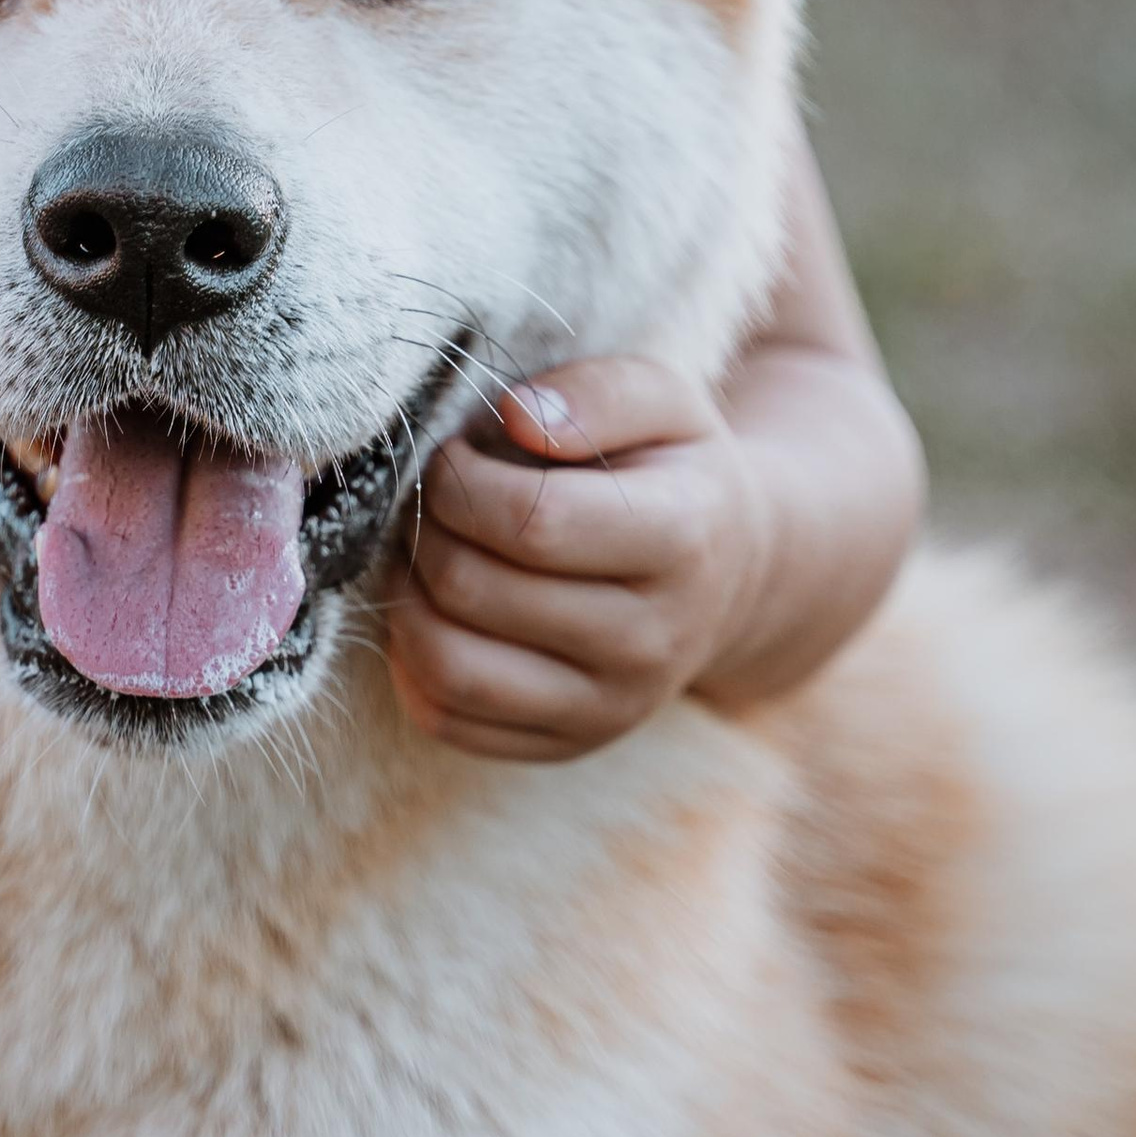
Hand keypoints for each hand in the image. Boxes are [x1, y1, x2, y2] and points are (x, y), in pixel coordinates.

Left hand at [384, 358, 771, 763]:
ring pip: (452, 667)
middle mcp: (651, 638)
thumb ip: (594, 392)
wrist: (728, 573)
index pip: (532, 519)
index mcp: (680, 538)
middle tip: (432, 500)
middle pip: (476, 589)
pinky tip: (432, 610)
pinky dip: (412, 665)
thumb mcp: (661, 398)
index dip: (463, 480)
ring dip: (407, 598)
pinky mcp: (570, 744)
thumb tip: (518, 418)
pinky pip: (450, 721)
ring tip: (423, 553)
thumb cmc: (672, 469)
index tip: (456, 456)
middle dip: (427, 531)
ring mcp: (612, 706)